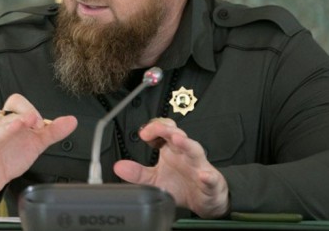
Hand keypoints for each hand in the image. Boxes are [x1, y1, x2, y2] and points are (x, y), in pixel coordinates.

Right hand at [0, 94, 76, 212]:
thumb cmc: (12, 155)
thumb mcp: (36, 143)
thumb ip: (53, 132)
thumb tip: (73, 120)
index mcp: (11, 121)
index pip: (15, 102)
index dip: (28, 108)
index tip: (42, 123)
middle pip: (6, 115)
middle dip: (22, 115)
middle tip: (35, 121)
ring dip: (6, 128)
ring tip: (17, 126)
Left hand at [113, 118, 228, 217]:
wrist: (204, 200)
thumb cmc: (181, 184)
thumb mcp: (156, 179)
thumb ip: (138, 173)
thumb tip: (118, 166)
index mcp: (172, 150)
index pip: (163, 131)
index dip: (153, 128)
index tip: (143, 134)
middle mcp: (185, 153)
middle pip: (177, 135)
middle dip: (167, 129)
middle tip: (157, 128)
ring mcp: (199, 166)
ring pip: (194, 150)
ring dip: (186, 144)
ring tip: (178, 139)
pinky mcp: (210, 181)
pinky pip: (209, 177)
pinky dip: (207, 176)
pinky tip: (203, 175)